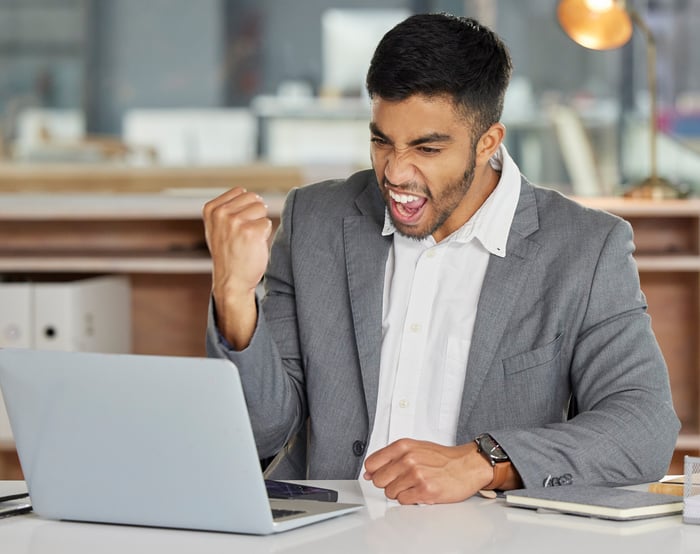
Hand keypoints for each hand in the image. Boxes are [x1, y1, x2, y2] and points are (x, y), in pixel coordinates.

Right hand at [202, 187, 272, 347]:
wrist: (231, 281)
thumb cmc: (228, 254)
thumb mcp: (218, 227)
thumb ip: (228, 208)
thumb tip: (249, 193)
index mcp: (211, 208)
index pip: (241, 191)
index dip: (245, 208)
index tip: (236, 227)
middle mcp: (221, 213)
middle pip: (254, 198)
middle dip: (255, 214)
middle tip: (245, 234)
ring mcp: (235, 222)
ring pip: (262, 209)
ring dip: (260, 224)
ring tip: (248, 240)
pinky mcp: (251, 231)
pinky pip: (268, 223)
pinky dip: (265, 235)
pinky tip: (253, 246)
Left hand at [362, 438, 492, 504]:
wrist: (467, 465)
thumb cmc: (442, 458)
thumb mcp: (414, 448)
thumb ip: (390, 457)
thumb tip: (368, 472)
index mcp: (403, 446)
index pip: (371, 463)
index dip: (374, 472)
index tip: (380, 474)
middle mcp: (408, 459)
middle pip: (378, 480)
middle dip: (388, 483)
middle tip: (402, 480)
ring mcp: (416, 475)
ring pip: (390, 492)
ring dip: (400, 492)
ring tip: (413, 485)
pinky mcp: (425, 490)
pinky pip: (403, 501)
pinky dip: (410, 499)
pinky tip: (419, 491)